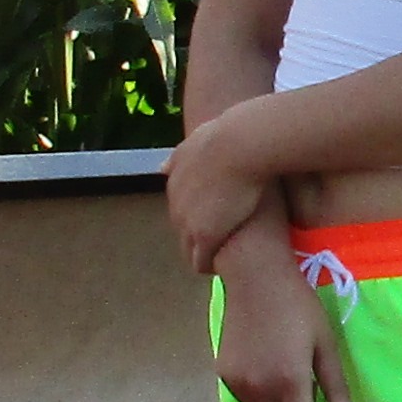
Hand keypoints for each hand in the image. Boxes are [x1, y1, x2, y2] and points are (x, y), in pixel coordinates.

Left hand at [164, 125, 278, 268]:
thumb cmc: (229, 136)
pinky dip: (213, 265)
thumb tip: (161, 167)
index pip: (182, 209)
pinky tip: (232, 261)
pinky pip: (202, 263)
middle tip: (229, 237)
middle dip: (202, 237)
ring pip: (190, 251)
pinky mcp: (204, 238)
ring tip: (231, 254)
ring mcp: (187, 223)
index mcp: (175, 181)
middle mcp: (175, 204)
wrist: (240, 146)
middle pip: (183, 232)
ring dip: (207, 254)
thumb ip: (180, 156)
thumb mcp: (196, 140)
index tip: (222, 218)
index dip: (202, 217)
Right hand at [210, 220, 357, 401]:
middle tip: (311, 399)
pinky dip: (260, 397)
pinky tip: (267, 370)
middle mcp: (260, 388)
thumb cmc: (299, 306)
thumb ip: (334, 385)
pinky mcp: (223, 373)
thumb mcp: (325, 343)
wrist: (255, 278)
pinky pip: (246, 399)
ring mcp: (238, 382)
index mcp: (289, 381)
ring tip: (288, 378)